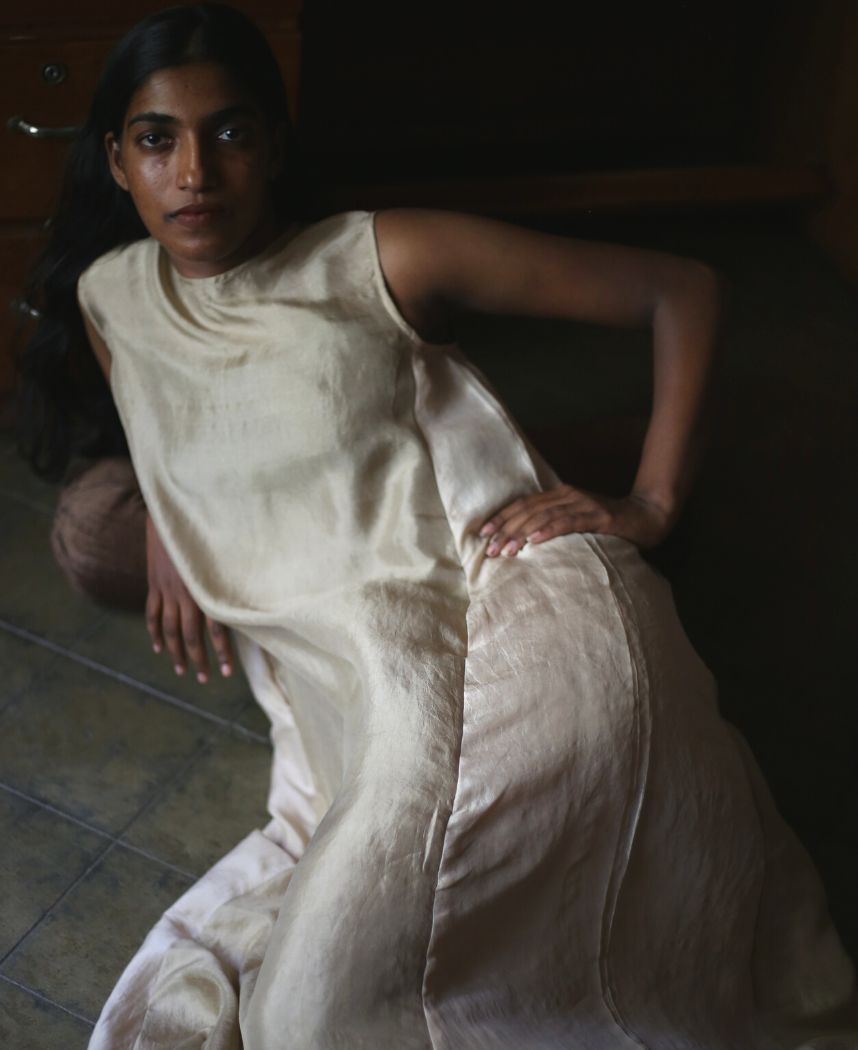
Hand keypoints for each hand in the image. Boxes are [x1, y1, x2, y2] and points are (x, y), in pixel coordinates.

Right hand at [145, 513, 233, 682]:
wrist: (172, 512)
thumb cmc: (207, 530)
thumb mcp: (227, 554)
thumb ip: (236, 578)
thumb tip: (256, 600)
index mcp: (207, 589)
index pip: (216, 629)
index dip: (221, 652)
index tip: (228, 671)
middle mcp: (185, 593)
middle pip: (190, 635)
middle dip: (198, 659)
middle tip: (205, 679)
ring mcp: (167, 590)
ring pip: (169, 629)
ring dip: (176, 652)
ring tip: (182, 670)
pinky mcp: (154, 584)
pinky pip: (152, 613)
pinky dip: (154, 632)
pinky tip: (159, 647)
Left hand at [478, 484, 674, 555]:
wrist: (648, 517)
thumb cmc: (610, 526)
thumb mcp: (577, 523)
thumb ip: (555, 525)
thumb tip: (525, 542)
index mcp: (560, 496)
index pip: (523, 505)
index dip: (501, 518)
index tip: (482, 534)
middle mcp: (568, 495)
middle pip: (528, 510)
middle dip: (505, 529)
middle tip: (489, 548)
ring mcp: (583, 504)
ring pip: (543, 516)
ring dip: (521, 533)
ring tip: (506, 549)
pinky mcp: (598, 516)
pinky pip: (568, 522)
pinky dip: (549, 530)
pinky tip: (534, 541)